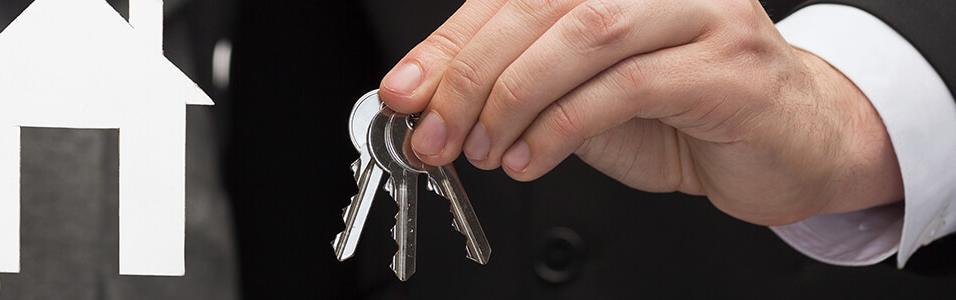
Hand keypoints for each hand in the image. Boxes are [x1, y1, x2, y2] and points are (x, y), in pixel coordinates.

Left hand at [379, 0, 902, 224]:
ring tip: (483, 148)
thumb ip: (512, 84)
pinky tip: (530, 159)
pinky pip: (628, 87)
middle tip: (435, 130)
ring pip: (585, 35)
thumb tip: (428, 99)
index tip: (405, 91)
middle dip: (471, 75)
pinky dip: (563, 127)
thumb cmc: (681, 110)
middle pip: (540, 7)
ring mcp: (702, 11)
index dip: (449, 44)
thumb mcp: (576, 92)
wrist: (785, 142)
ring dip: (515, 99)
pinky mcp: (729, 65)